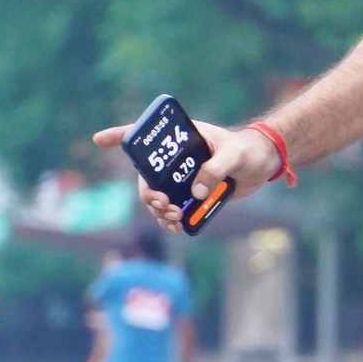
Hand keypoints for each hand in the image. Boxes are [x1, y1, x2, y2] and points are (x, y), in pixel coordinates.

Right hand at [91, 117, 278, 229]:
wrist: (264, 164)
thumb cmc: (248, 150)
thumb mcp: (233, 155)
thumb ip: (214, 169)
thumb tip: (194, 192)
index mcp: (181, 138)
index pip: (146, 135)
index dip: (120, 136)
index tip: (98, 140)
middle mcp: (176, 158)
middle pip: (147, 177)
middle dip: (149, 195)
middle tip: (165, 205)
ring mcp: (183, 177)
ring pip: (157, 197)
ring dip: (159, 211)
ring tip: (175, 218)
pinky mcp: (192, 193)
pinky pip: (173, 208)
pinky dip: (171, 219)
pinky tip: (178, 226)